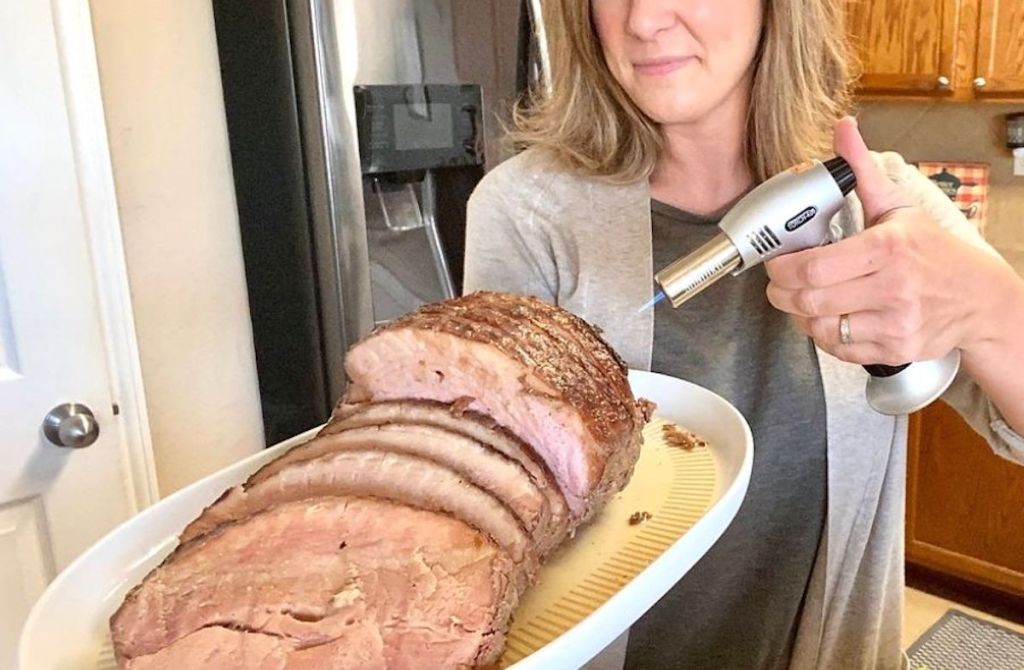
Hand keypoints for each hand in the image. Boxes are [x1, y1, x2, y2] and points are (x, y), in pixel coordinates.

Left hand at [764, 117, 993, 365]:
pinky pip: (838, 348)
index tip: (776, 261)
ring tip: (801, 299)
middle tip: (778, 283)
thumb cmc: (934, 253)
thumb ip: (862, 172)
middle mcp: (892, 288)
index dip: (782, 267)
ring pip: (820, 327)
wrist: (979, 299)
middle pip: (810, 300)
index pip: (815, 267)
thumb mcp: (899, 208)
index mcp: (888, 248)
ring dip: (799, 315)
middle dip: (781, 292)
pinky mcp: (895, 349)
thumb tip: (843, 129)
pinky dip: (822, 335)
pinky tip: (827, 317)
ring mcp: (895, 323)